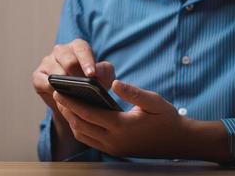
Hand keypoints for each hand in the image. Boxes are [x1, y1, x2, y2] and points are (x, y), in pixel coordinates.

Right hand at [32, 39, 114, 110]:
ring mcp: (47, 62)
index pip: (82, 48)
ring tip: (76, 96)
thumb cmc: (93, 83)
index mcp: (78, 47)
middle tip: (84, 88)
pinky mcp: (38, 76)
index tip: (91, 75)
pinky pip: (45, 83)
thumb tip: (97, 73)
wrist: (76, 99)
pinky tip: (63, 99)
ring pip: (56, 72)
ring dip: (66, 85)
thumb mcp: (105, 77)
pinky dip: (55, 92)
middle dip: (77, 75)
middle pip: (67, 60)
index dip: (87, 61)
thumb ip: (105, 72)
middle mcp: (61, 51)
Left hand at [53, 80, 191, 157]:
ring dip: (71, 120)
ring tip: (65, 105)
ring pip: (83, 135)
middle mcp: (114, 140)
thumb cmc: (166, 118)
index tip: (59, 91)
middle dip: (67, 110)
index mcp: (122, 126)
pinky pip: (91, 141)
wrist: (178, 141)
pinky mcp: (115, 150)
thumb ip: (133, 92)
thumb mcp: (153, 101)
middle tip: (57, 95)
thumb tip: (114, 83)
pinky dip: (81, 129)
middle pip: (81, 125)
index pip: (88, 113)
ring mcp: (113, 148)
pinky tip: (79, 117)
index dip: (71, 102)